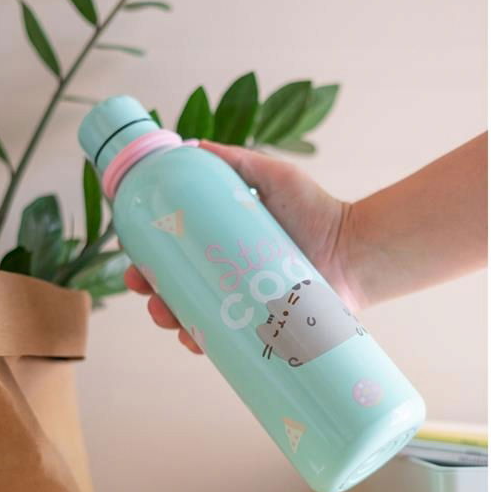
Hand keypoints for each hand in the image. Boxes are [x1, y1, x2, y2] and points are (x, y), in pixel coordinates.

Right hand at [124, 140, 354, 353]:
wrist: (356, 250)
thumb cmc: (317, 210)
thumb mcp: (274, 176)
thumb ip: (235, 161)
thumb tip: (188, 147)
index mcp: (222, 244)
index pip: (175, 254)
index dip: (149, 260)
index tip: (134, 261)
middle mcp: (228, 276)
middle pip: (176, 289)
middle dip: (152, 293)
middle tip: (145, 289)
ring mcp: (243, 305)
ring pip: (194, 318)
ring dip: (170, 320)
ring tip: (166, 316)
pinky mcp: (262, 329)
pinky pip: (225, 342)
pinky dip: (203, 344)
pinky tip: (192, 340)